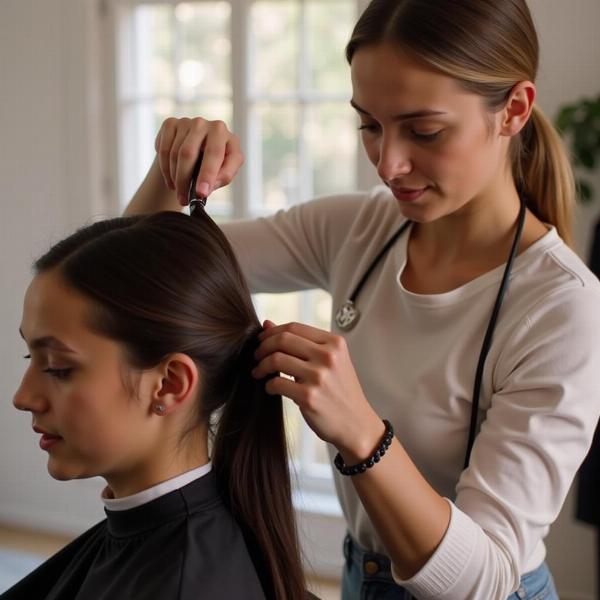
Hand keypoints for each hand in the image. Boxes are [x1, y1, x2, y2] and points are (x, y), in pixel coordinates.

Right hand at [154, 117, 243, 204]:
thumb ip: (223, 177)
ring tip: (180, 191)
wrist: (199, 150)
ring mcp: (186, 122)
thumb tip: (208, 186)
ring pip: (174, 154)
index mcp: (222, 133)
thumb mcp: (226, 170)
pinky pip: (163, 150)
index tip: (201, 193)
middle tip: (184, 199)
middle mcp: (204, 123)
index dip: (207, 175)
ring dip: (174, 178)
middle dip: (184, 180)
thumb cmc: (216, 162)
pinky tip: (171, 178)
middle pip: (188, 153)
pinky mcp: (171, 124)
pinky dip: (165, 169)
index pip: (214, 153)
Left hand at [252, 320, 385, 461]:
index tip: (262, 340)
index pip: (294, 327)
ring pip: (276, 359)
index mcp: (335, 343)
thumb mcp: (328, 361)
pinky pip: (276, 383)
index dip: (272, 332)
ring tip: (258, 372)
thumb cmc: (339, 390)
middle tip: (256, 356)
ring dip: (261, 366)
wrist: (356, 424)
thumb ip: (300, 342)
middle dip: (263, 346)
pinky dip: (268, 385)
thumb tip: (266, 324)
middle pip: (283, 339)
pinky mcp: (309, 397)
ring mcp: (319, 377)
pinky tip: (271, 388)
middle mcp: (329, 357)